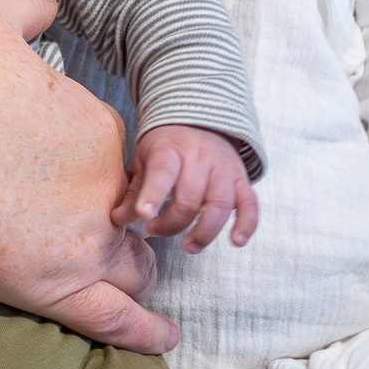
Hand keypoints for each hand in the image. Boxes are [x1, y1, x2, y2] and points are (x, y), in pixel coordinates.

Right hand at [0, 0, 176, 355]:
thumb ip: (28, 4)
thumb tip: (48, 0)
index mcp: (99, 129)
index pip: (121, 153)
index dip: (99, 161)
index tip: (66, 165)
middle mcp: (106, 189)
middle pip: (137, 213)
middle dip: (127, 218)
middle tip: (89, 218)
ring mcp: (84, 244)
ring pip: (135, 266)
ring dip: (135, 268)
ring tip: (124, 272)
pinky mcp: (53, 289)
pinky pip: (119, 321)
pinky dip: (148, 332)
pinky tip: (164, 337)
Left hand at [122, 124, 259, 252]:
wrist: (200, 122)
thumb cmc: (166, 148)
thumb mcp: (145, 160)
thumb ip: (134, 191)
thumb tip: (117, 219)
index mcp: (170, 151)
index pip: (163, 173)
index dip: (153, 195)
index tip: (144, 214)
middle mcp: (200, 159)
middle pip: (190, 198)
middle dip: (172, 223)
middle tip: (156, 230)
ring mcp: (224, 170)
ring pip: (221, 204)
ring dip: (205, 232)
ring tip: (190, 247)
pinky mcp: (242, 181)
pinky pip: (250, 204)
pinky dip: (247, 224)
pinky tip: (236, 241)